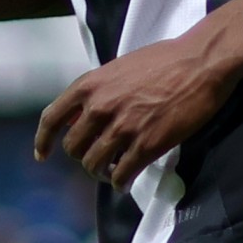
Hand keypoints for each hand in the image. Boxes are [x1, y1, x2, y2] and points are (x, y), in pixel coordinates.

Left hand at [34, 29, 241, 190]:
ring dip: (101, 172)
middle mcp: (100, 107)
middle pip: (73, 148)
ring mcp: (123, 127)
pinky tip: (126, 182)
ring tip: (113, 171)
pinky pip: (121, 175)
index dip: (43, 141)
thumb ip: (98, 90)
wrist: (200, 62)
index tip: (42, 155)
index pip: (51, 118)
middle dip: (84, 155)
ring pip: (94, 165)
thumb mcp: (119, 68)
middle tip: (99, 157)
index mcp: (90, 85)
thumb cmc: (164, 59)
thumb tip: (83, 115)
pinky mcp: (147, 145)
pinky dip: (120, 183)